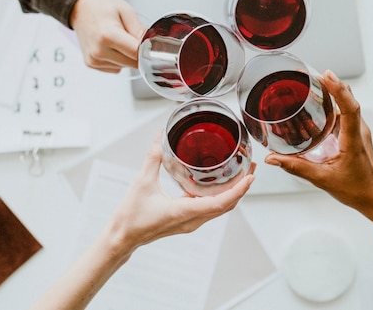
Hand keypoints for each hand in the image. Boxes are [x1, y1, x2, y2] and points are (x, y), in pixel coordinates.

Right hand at [70, 0, 144, 72]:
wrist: (80, 9)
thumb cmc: (101, 7)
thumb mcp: (125, 11)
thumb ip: (139, 29)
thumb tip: (151, 43)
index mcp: (107, 35)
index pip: (136, 53)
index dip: (148, 50)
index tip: (153, 46)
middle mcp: (99, 51)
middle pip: (132, 63)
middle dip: (139, 53)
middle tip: (134, 38)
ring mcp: (94, 60)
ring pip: (125, 67)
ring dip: (128, 57)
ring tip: (119, 39)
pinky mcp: (92, 64)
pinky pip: (116, 68)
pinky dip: (118, 60)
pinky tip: (112, 46)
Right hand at [109, 133, 255, 250]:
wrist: (122, 238)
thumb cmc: (130, 216)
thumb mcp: (142, 181)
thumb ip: (154, 157)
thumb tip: (162, 135)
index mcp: (183, 212)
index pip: (220, 203)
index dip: (238, 190)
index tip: (250, 177)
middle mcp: (191, 220)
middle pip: (226, 206)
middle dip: (241, 188)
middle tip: (250, 168)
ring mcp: (190, 223)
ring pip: (219, 209)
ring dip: (233, 193)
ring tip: (241, 174)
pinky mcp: (186, 221)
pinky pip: (209, 210)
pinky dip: (219, 197)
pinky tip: (218, 183)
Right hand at [264, 70, 372, 223]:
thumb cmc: (357, 191)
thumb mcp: (323, 180)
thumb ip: (296, 168)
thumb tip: (273, 159)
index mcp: (353, 140)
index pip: (350, 108)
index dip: (338, 90)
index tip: (326, 76)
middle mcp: (359, 133)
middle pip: (349, 100)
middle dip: (334, 84)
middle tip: (315, 73)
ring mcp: (359, 133)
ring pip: (349, 105)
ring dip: (335, 92)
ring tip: (316, 83)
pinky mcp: (356, 136)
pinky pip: (347, 114)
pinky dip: (336, 105)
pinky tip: (321, 106)